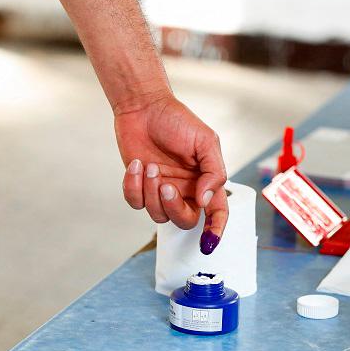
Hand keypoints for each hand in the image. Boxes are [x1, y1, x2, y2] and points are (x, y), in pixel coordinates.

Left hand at [116, 94, 227, 253]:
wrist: (144, 106)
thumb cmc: (178, 120)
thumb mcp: (206, 141)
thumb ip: (214, 172)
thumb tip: (205, 199)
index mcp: (205, 181)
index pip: (216, 213)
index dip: (215, 231)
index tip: (208, 243)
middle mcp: (185, 190)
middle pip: (184, 220)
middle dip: (173, 208)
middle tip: (167, 186)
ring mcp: (161, 190)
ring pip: (158, 214)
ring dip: (151, 191)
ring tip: (150, 165)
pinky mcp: (139, 186)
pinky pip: (135, 202)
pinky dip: (133, 185)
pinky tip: (136, 165)